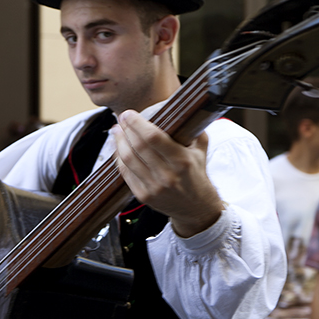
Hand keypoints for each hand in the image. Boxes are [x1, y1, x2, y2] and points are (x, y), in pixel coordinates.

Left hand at [110, 110, 223, 236]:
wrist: (197, 209)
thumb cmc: (197, 176)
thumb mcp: (201, 151)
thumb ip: (194, 130)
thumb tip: (185, 108)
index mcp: (182, 161)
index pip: (153, 137)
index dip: (137, 123)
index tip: (130, 113)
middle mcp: (167, 175)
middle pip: (138, 146)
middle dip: (126, 129)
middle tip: (122, 118)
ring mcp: (154, 188)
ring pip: (127, 159)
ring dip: (119, 142)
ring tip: (117, 131)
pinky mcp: (143, 196)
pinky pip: (125, 173)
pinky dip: (119, 158)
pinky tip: (118, 148)